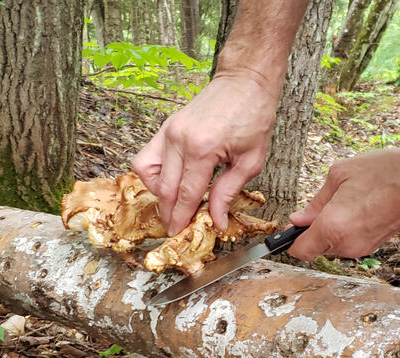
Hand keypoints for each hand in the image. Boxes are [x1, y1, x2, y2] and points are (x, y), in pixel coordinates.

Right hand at [131, 72, 278, 234]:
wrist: (245, 81)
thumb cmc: (253, 114)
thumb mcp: (250, 160)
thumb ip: (228, 192)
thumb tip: (217, 220)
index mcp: (203, 149)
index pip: (186, 194)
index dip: (182, 218)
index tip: (181, 233)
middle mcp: (179, 139)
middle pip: (164, 188)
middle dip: (169, 213)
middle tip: (177, 228)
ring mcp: (168, 131)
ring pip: (147, 173)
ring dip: (157, 194)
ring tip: (174, 203)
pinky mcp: (166, 126)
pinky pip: (146, 156)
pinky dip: (152, 174)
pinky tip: (169, 182)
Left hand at [288, 148, 399, 260]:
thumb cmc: (385, 173)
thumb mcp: (340, 175)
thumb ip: (315, 202)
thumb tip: (299, 219)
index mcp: (333, 226)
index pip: (300, 250)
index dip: (291, 239)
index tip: (291, 228)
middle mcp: (346, 244)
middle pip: (316, 248)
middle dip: (313, 230)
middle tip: (326, 203)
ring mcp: (362, 248)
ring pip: (333, 245)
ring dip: (331, 229)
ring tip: (348, 202)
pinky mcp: (374, 246)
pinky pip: (349, 242)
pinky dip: (347, 229)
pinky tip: (359, 208)